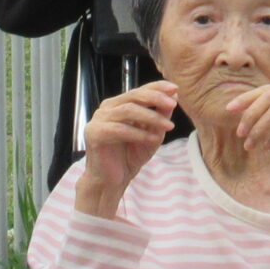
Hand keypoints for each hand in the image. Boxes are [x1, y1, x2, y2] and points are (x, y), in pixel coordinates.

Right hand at [75, 80, 177, 218]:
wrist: (112, 181)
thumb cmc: (130, 157)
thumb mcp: (152, 134)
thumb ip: (161, 115)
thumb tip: (174, 94)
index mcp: (119, 104)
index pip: (139, 90)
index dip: (157, 87)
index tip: (175, 88)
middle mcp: (107, 108)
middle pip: (133, 96)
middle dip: (155, 98)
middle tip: (172, 104)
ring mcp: (99, 119)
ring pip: (127, 111)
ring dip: (150, 117)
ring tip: (167, 126)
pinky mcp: (94, 133)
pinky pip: (119, 129)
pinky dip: (138, 133)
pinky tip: (152, 139)